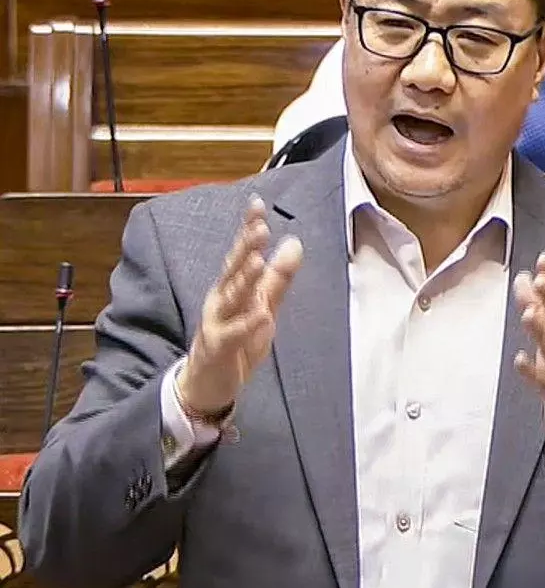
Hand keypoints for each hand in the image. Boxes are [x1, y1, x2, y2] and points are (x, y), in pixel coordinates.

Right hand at [177, 196, 303, 415]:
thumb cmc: (236, 340)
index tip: (257, 204)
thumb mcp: (263, 305)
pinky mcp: (219, 348)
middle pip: (233, 269)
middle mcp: (221, 300)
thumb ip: (278, 277)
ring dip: (244, 279)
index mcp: (232, 287)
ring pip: (231, 298)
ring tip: (259, 261)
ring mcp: (217, 323)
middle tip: (259, 227)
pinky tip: (261, 315)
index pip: (242, 253)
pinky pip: (233, 335)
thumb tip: (294, 242)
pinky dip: (247, 325)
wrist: (208, 383)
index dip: (248, 229)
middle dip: (245, 248)